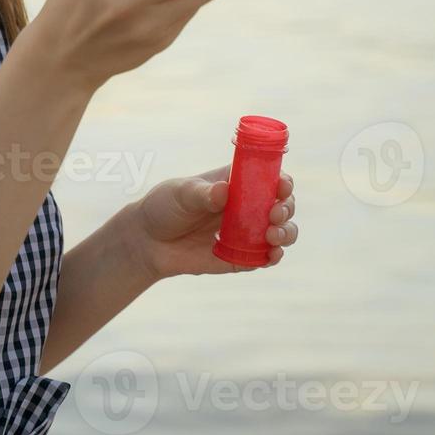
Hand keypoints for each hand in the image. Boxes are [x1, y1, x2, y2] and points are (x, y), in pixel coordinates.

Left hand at [126, 166, 296, 278]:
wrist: (148, 242)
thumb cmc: (164, 207)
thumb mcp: (180, 194)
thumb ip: (202, 193)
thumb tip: (223, 191)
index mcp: (236, 182)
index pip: (269, 177)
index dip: (282, 180)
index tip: (281, 186)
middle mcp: (247, 206)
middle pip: (282, 204)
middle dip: (286, 208)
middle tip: (273, 214)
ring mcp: (247, 232)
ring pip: (281, 231)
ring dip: (286, 232)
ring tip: (272, 235)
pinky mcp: (242, 256)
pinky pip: (265, 257)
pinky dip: (273, 257)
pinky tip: (271, 255)